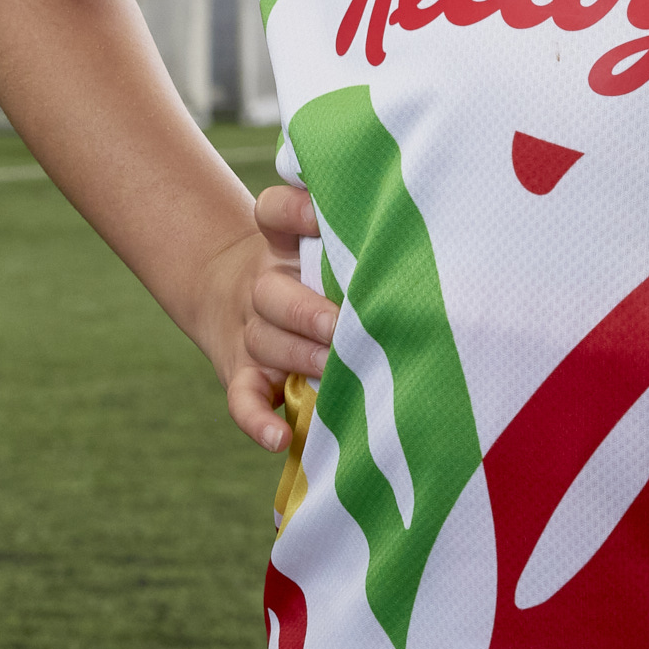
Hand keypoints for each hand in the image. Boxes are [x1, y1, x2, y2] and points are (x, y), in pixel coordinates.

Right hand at [204, 180, 337, 452]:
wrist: (230, 296)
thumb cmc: (306, 271)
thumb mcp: (316, 242)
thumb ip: (352, 239)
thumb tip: (419, 232)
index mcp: (282, 244)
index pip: (272, 213)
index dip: (294, 212)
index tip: (323, 216)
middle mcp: (263, 285)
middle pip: (270, 292)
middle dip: (307, 311)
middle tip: (341, 324)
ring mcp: (250, 331)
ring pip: (264, 342)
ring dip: (298, 357)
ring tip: (332, 367)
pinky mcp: (241, 374)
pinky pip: (241, 399)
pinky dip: (257, 421)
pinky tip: (281, 437)